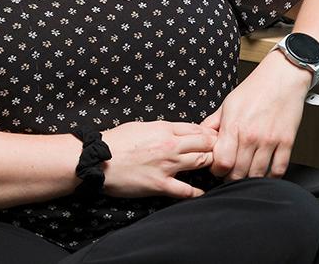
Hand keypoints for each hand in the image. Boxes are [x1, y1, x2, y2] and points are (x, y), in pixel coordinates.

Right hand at [99, 120, 217, 198]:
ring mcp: (167, 166)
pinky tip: (203, 192)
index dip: (211, 134)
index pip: (198, 129)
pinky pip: (186, 190)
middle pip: (206, 144)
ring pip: (201, 162)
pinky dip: (197, 192)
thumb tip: (177, 131)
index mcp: (165, 129)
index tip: (216, 138)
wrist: (96, 159)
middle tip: (221, 153)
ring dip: (210, 165)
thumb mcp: (141, 126)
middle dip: (216, 147)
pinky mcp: (160, 184)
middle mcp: (170, 146)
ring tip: (214, 169)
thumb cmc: (116, 141)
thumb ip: (162, 128)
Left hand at [200, 52, 310, 181]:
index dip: (217, 169)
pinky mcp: (286, 142)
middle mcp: (251, 135)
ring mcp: (270, 140)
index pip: (221, 162)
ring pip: (257, 175)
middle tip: (231, 173)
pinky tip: (265, 172)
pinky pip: (278, 169)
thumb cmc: (255, 88)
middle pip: (238, 173)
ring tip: (246, 172)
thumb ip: (213, 123)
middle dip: (231, 177)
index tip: (218, 168)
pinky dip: (271, 176)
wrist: (282, 77)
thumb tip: (201, 137)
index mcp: (233, 126)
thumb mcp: (228, 103)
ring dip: (250, 178)